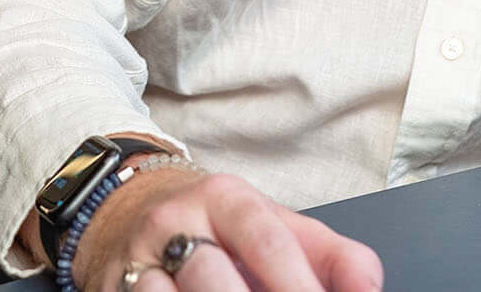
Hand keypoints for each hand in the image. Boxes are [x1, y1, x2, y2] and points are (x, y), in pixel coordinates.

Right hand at [72, 165, 382, 291]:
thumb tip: (367, 289)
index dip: (298, 288)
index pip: (268, 244)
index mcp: (226, 199)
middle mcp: (176, 223)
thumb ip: (330, 255)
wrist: (128, 211)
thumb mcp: (275, 226)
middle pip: (215, 279)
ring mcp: (138, 260)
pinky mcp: (113, 288)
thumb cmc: (218, 228)